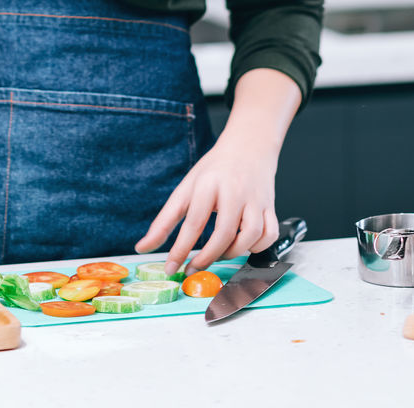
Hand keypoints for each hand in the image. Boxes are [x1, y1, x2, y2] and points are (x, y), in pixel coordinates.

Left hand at [134, 136, 279, 273]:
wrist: (248, 146)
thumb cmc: (215, 170)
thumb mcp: (186, 188)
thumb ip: (165, 220)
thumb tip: (143, 247)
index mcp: (209, 183)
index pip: (194, 221)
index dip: (181, 249)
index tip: (171, 268)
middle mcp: (234, 190)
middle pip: (224, 233)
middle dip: (207, 257)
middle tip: (194, 267)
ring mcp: (255, 198)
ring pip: (250, 236)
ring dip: (233, 252)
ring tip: (219, 252)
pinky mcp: (271, 206)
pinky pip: (269, 235)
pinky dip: (257, 247)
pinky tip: (243, 244)